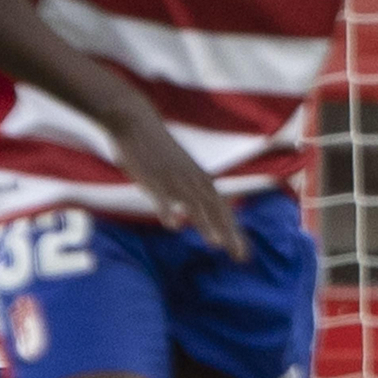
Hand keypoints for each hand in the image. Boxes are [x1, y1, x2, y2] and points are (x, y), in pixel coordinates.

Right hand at [105, 95, 247, 260]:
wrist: (135, 120)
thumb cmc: (157, 148)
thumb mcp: (183, 169)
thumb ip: (192, 191)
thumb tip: (194, 215)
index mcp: (200, 178)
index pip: (223, 209)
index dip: (234, 232)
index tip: (242, 255)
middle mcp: (191, 179)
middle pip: (214, 209)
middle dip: (228, 233)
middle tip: (238, 256)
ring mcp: (171, 178)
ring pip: (192, 203)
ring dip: (205, 223)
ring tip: (215, 244)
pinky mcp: (149, 175)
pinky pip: (160, 195)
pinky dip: (167, 209)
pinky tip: (173, 225)